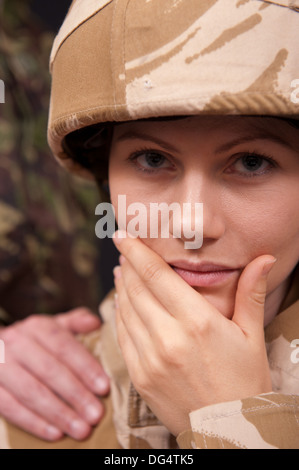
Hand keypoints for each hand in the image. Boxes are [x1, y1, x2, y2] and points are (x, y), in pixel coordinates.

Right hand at [0, 307, 109, 440]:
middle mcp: (17, 342)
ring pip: (31, 391)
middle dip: (75, 394)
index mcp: (37, 326)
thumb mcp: (54, 326)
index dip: (85, 367)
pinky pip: (11, 408)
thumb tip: (95, 323)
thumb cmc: (36, 341)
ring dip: (58, 413)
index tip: (104, 387)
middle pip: (50, 370)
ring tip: (81, 429)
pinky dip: (34, 422)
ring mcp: (1, 366)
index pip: (65, 347)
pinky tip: (55, 433)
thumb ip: (76, 323)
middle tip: (96, 414)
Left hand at [112, 231, 273, 435]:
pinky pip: (122, 336)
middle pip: (136, 288)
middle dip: (126, 264)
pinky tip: (122, 303)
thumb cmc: (244, 381)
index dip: (136, 251)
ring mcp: (149, 359)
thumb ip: (251, 293)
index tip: (122, 235)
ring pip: (125, 310)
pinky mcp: (139, 376)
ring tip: (122, 272)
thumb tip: (265, 258)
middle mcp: (168, 338)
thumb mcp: (252, 336)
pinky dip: (119, 314)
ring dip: (121, 287)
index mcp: (197, 323)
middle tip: (123, 250)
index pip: (156, 275)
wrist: (228, 433)